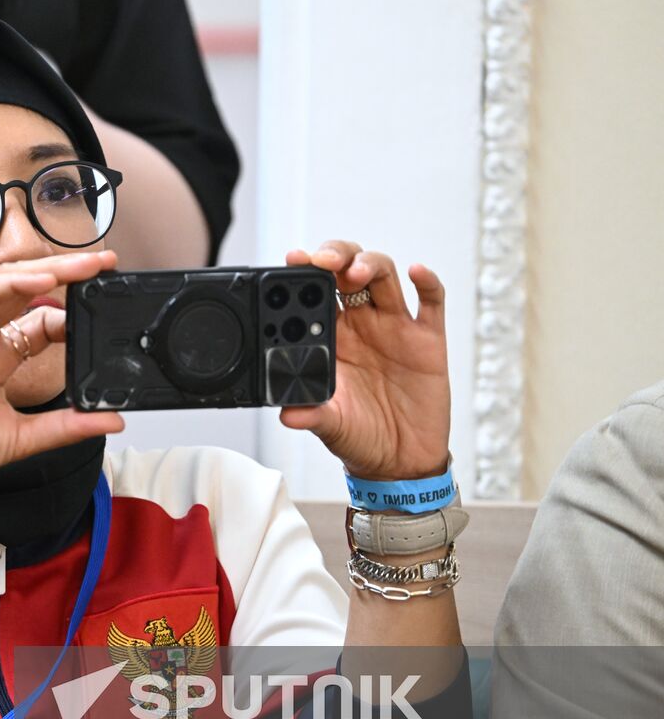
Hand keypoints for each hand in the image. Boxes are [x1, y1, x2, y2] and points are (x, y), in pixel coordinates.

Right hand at [0, 251, 124, 519]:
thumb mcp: (27, 436)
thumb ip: (69, 425)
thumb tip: (112, 420)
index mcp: (2, 359)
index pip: (42, 322)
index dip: (72, 314)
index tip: (102, 311)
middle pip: (31, 292)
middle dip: (68, 274)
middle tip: (105, 264)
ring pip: (10, 282)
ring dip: (48, 268)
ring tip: (84, 265)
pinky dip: (14, 283)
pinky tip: (44, 282)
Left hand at [278, 241, 449, 480]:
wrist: (401, 462)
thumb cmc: (360, 438)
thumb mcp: (330, 427)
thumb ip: (311, 414)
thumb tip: (287, 414)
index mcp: (330, 338)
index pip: (315, 293)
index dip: (305, 272)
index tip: (294, 260)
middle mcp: (360, 325)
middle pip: (348, 271)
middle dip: (336, 256)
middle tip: (324, 261)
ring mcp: (395, 327)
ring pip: (383, 276)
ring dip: (369, 264)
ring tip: (356, 272)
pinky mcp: (428, 339)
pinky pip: (431, 301)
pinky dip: (428, 282)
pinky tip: (418, 272)